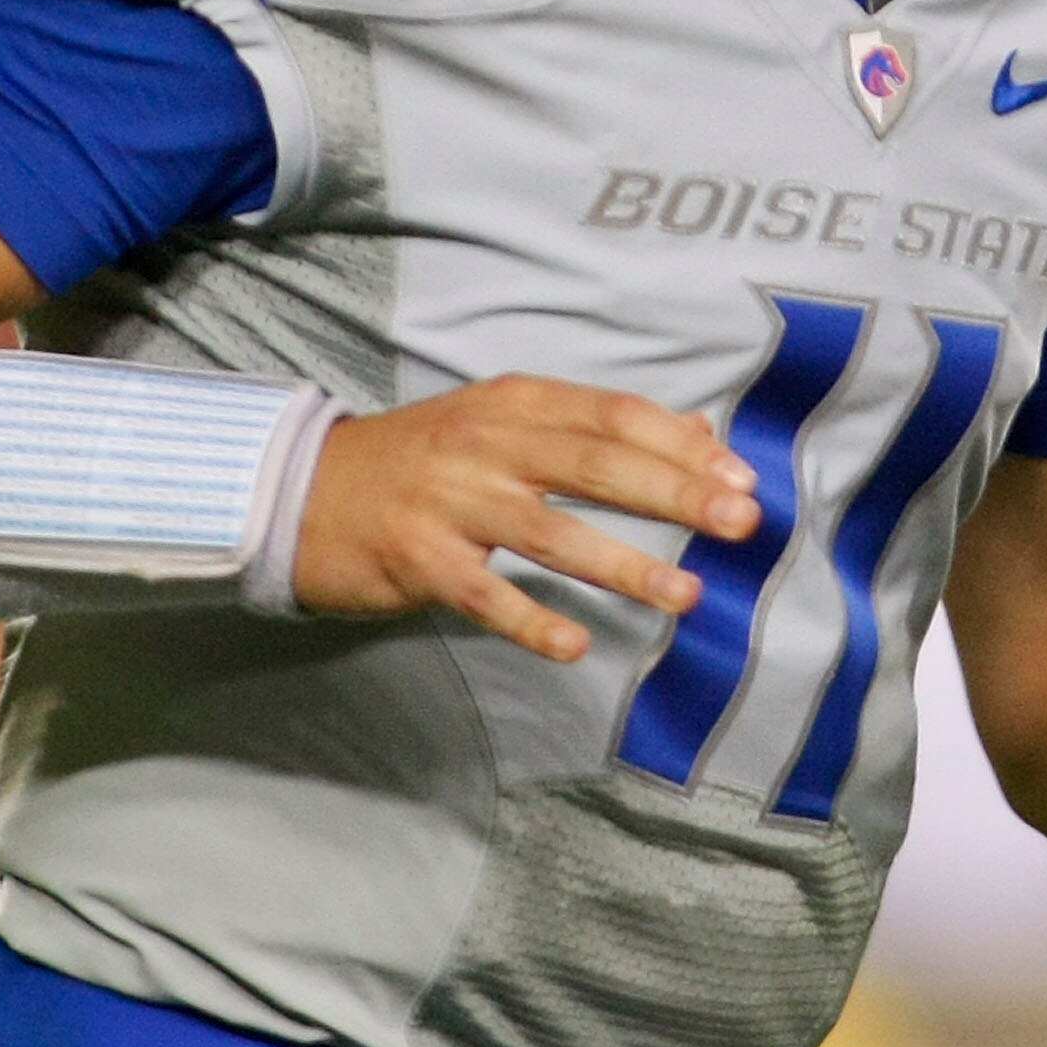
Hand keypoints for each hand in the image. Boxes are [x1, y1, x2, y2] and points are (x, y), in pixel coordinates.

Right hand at [294, 375, 760, 659]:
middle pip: (594, 464)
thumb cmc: (422, 460)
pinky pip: (482, 594)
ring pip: (549, 531)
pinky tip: (575, 644)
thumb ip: (595, 429)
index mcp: (513, 403)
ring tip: (687, 596)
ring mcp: (448, 500)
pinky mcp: (416, 558)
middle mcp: (485, 442)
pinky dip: (529, 619)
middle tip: (741, 523)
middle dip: (675, 494)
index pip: (613, 416)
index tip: (741, 479)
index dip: (681, 446)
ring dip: (624, 565)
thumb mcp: (504, 423)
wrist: (305, 490)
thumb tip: (698, 437)